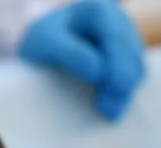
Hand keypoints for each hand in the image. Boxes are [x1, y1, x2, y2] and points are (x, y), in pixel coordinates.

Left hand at [19, 0, 144, 119]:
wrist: (38, 51)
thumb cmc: (40, 42)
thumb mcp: (46, 42)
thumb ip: (71, 53)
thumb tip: (99, 72)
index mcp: (100, 12)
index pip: (114, 37)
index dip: (115, 62)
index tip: (103, 82)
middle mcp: (118, 25)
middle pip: (130, 55)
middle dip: (122, 82)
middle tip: (108, 109)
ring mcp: (124, 45)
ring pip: (134, 69)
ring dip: (124, 92)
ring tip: (108, 112)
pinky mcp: (122, 65)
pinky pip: (129, 81)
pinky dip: (121, 95)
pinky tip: (110, 109)